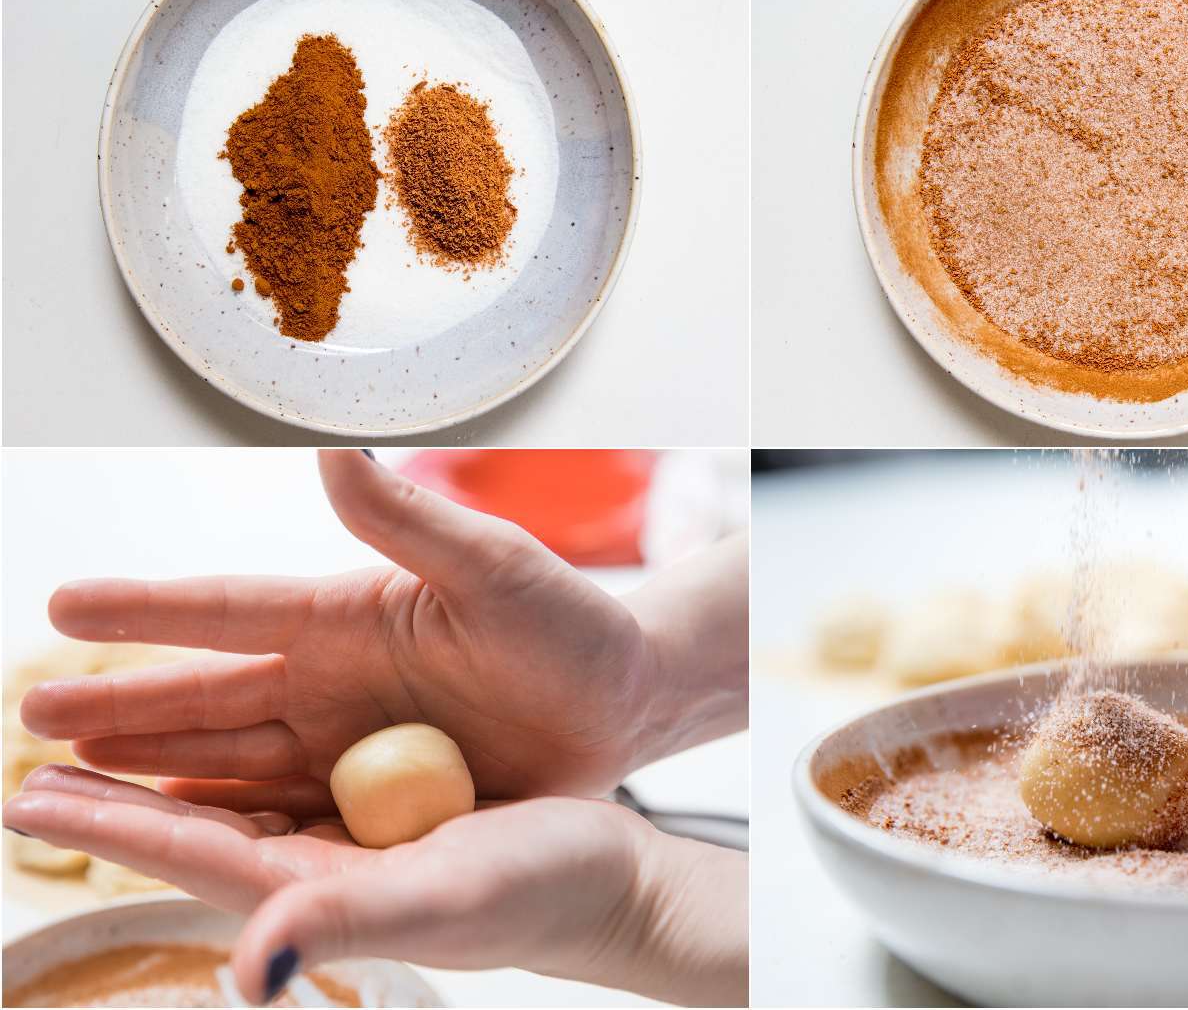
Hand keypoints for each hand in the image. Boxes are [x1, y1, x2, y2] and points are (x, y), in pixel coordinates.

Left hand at [4, 764, 745, 1005]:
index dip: (112, 826)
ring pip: (237, 798)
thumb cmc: (538, 891)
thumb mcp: (447, 900)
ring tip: (102, 750)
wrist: (605, 874)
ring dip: (164, 774)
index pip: (192, 854)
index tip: (33, 797)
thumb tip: (255, 966)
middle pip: (195, 827)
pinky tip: (224, 746)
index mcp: (316, 889)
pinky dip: (242, 759)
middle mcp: (320, 866)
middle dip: (113, 799)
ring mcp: (352, 839)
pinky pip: (295, 780)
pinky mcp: (388, 814)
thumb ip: (348, 922)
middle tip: (34, 768)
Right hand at [23, 450, 698, 805]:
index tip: (64, 602)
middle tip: (29, 716)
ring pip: (225, 761)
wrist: (621, 702)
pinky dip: (220, 825)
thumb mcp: (492, 568)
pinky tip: (166, 833)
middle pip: (206, 697)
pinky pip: (279, 816)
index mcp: (346, 616)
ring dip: (148, 770)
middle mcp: (329, 681)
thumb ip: (407, 520)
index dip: (148, 611)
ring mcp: (344, 746)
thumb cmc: (569, 624)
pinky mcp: (369, 803)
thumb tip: (330, 448)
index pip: (229, 610)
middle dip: (119, 706)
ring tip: (65, 783)